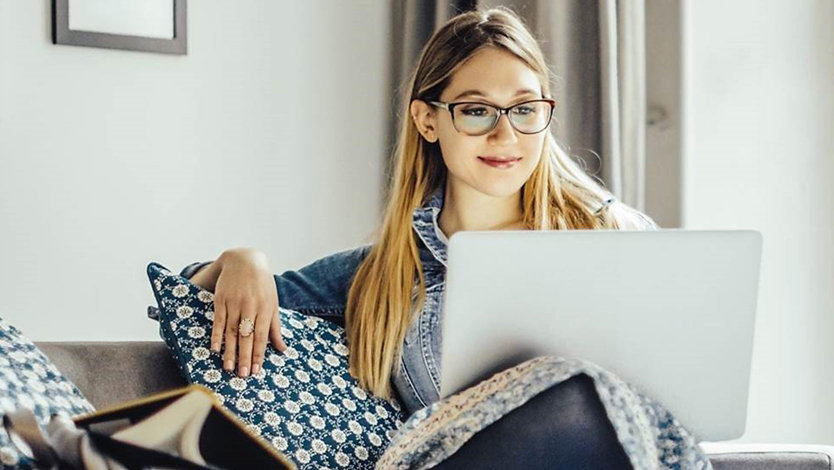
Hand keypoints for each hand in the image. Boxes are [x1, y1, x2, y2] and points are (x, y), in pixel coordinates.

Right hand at [211, 248, 286, 376]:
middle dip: (244, 357)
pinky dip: (216, 335)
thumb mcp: (273, 302)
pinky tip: (215, 349)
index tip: (255, 370)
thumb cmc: (262, 284)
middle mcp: (250, 306)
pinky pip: (218, 320)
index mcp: (265, 307)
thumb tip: (282, 349)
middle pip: (246, 336)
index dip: (258, 354)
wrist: (244, 260)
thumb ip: (275, 327)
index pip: (262, 335)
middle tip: (242, 375)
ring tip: (228, 368)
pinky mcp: (221, 299)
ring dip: (229, 351)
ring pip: (231, 331)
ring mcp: (234, 302)